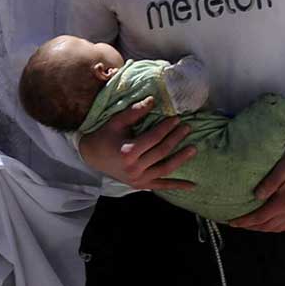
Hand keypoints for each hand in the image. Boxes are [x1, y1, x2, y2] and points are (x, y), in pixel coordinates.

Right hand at [78, 101, 194, 190]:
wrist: (91, 157)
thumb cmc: (104, 136)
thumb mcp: (116, 122)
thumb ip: (135, 112)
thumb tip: (153, 100)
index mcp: (128, 151)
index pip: (154, 138)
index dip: (167, 127)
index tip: (177, 119)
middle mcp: (134, 167)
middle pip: (161, 151)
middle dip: (176, 138)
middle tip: (187, 128)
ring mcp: (138, 179)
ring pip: (165, 168)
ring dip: (181, 159)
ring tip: (193, 148)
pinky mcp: (140, 185)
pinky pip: (161, 185)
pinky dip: (177, 185)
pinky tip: (192, 185)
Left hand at [232, 141, 284, 232]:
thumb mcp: (283, 167)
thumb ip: (269, 183)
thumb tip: (256, 196)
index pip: (260, 217)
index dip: (245, 221)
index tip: (232, 222)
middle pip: (267, 226)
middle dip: (251, 227)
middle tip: (237, 223)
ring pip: (277, 228)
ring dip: (262, 228)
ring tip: (249, 224)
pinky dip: (274, 227)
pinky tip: (268, 222)